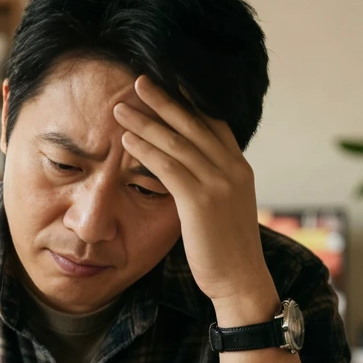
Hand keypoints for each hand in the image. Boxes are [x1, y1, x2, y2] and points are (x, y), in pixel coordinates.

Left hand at [113, 75, 277, 322]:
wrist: (240, 280)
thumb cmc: (227, 249)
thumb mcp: (225, 208)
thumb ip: (211, 184)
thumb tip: (187, 172)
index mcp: (239, 167)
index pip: (213, 123)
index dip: (188, 102)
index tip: (165, 85)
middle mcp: (232, 169)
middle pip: (193, 123)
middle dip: (163, 101)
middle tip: (138, 82)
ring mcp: (219, 183)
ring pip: (177, 142)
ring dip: (146, 123)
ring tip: (121, 109)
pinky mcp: (201, 201)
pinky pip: (168, 167)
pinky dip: (146, 151)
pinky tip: (126, 142)